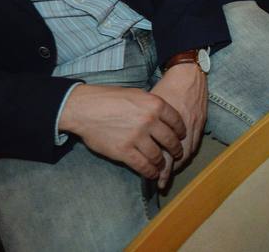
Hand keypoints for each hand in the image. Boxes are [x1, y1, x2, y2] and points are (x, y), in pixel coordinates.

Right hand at [57, 84, 185, 180]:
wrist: (86, 108)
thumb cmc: (109, 98)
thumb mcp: (137, 94)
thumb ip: (151, 105)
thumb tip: (162, 114)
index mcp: (155, 104)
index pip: (176, 121)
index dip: (181, 131)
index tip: (182, 136)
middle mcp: (150, 121)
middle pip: (170, 139)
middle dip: (176, 149)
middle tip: (177, 153)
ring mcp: (138, 137)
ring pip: (157, 155)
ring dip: (162, 163)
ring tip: (163, 165)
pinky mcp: (124, 151)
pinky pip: (143, 165)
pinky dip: (150, 171)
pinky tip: (152, 173)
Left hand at [149, 62, 207, 187]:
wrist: (188, 73)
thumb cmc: (166, 86)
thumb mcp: (149, 102)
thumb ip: (142, 120)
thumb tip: (130, 135)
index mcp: (161, 122)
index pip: (159, 152)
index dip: (155, 167)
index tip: (150, 177)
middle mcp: (177, 127)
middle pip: (174, 157)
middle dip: (168, 171)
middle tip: (161, 182)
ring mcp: (192, 126)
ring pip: (186, 152)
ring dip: (179, 164)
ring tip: (171, 173)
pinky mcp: (200, 123)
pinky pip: (195, 143)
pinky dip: (188, 153)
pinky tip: (183, 158)